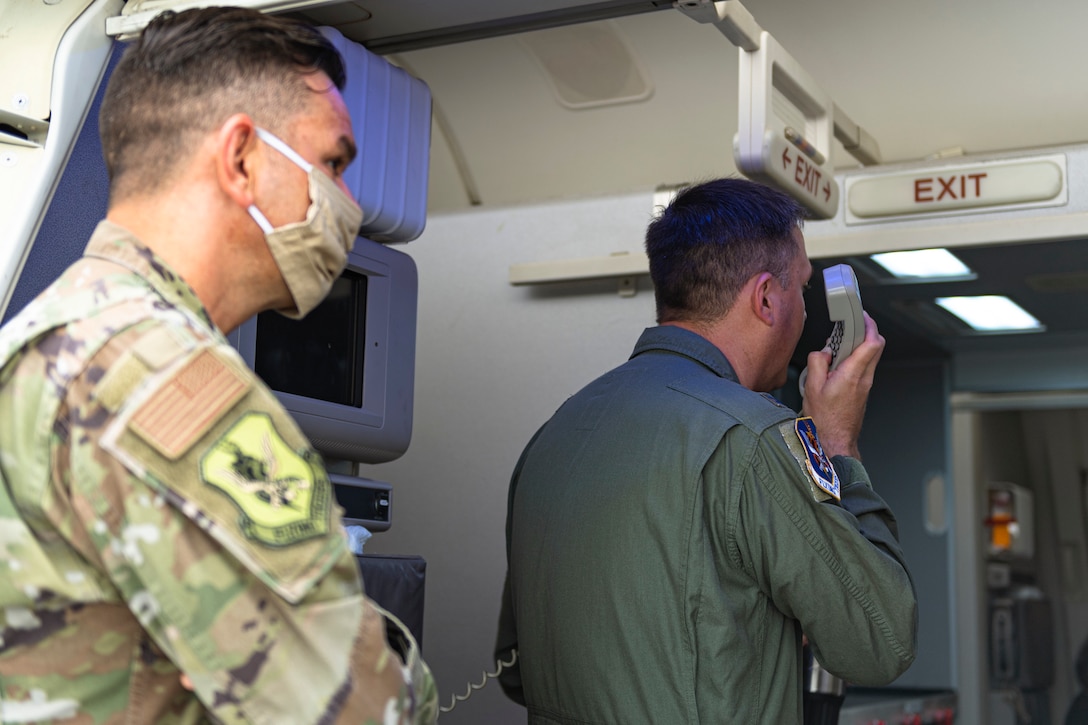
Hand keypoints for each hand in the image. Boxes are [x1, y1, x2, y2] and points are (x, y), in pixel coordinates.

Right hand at [800, 312, 884, 458]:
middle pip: (877, 346)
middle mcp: (864, 378)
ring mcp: (866, 385)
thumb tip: (823, 351)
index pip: (872, 343)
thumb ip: (817, 363)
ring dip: (860, 345)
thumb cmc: (824, 420)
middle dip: (868, 330)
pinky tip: (838, 363)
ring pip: (871, 356)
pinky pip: (864, 367)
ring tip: (839, 345)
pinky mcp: (863, 390)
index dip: (869, 325)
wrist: (835, 441)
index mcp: (852, 374)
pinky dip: (855, 358)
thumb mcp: (811, 387)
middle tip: (854, 324)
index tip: (861, 316)